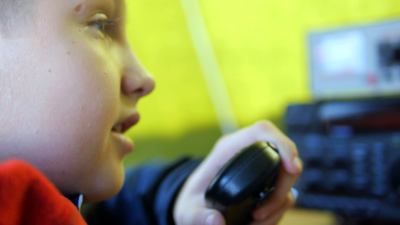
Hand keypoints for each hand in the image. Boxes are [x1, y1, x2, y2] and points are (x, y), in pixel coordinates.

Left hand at [173, 121, 302, 224]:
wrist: (196, 203)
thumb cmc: (192, 201)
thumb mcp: (186, 210)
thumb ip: (196, 216)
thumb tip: (216, 221)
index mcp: (228, 149)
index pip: (261, 132)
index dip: (282, 144)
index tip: (292, 167)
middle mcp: (246, 153)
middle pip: (283, 155)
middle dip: (283, 186)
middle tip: (262, 212)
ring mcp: (259, 167)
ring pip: (287, 177)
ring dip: (279, 203)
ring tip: (257, 219)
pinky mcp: (266, 182)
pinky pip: (284, 192)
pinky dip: (278, 209)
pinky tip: (261, 220)